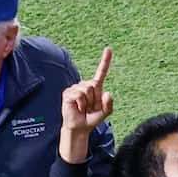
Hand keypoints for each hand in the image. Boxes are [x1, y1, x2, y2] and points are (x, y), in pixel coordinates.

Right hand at [60, 46, 114, 163]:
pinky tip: (78, 108)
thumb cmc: (91, 119)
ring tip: (83, 108)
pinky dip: (81, 104)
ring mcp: (75, 88)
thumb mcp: (105, 113)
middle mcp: (84, 85)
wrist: (80, 128)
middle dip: (94, 99)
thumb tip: (107, 93)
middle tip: (89, 108)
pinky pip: (79, 95)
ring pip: (86, 89)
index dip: (105, 61)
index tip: (108, 48)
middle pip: (93, 85)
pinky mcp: (68, 93)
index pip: (101, 72)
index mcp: (95, 87)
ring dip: (87, 102)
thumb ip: (109, 104)